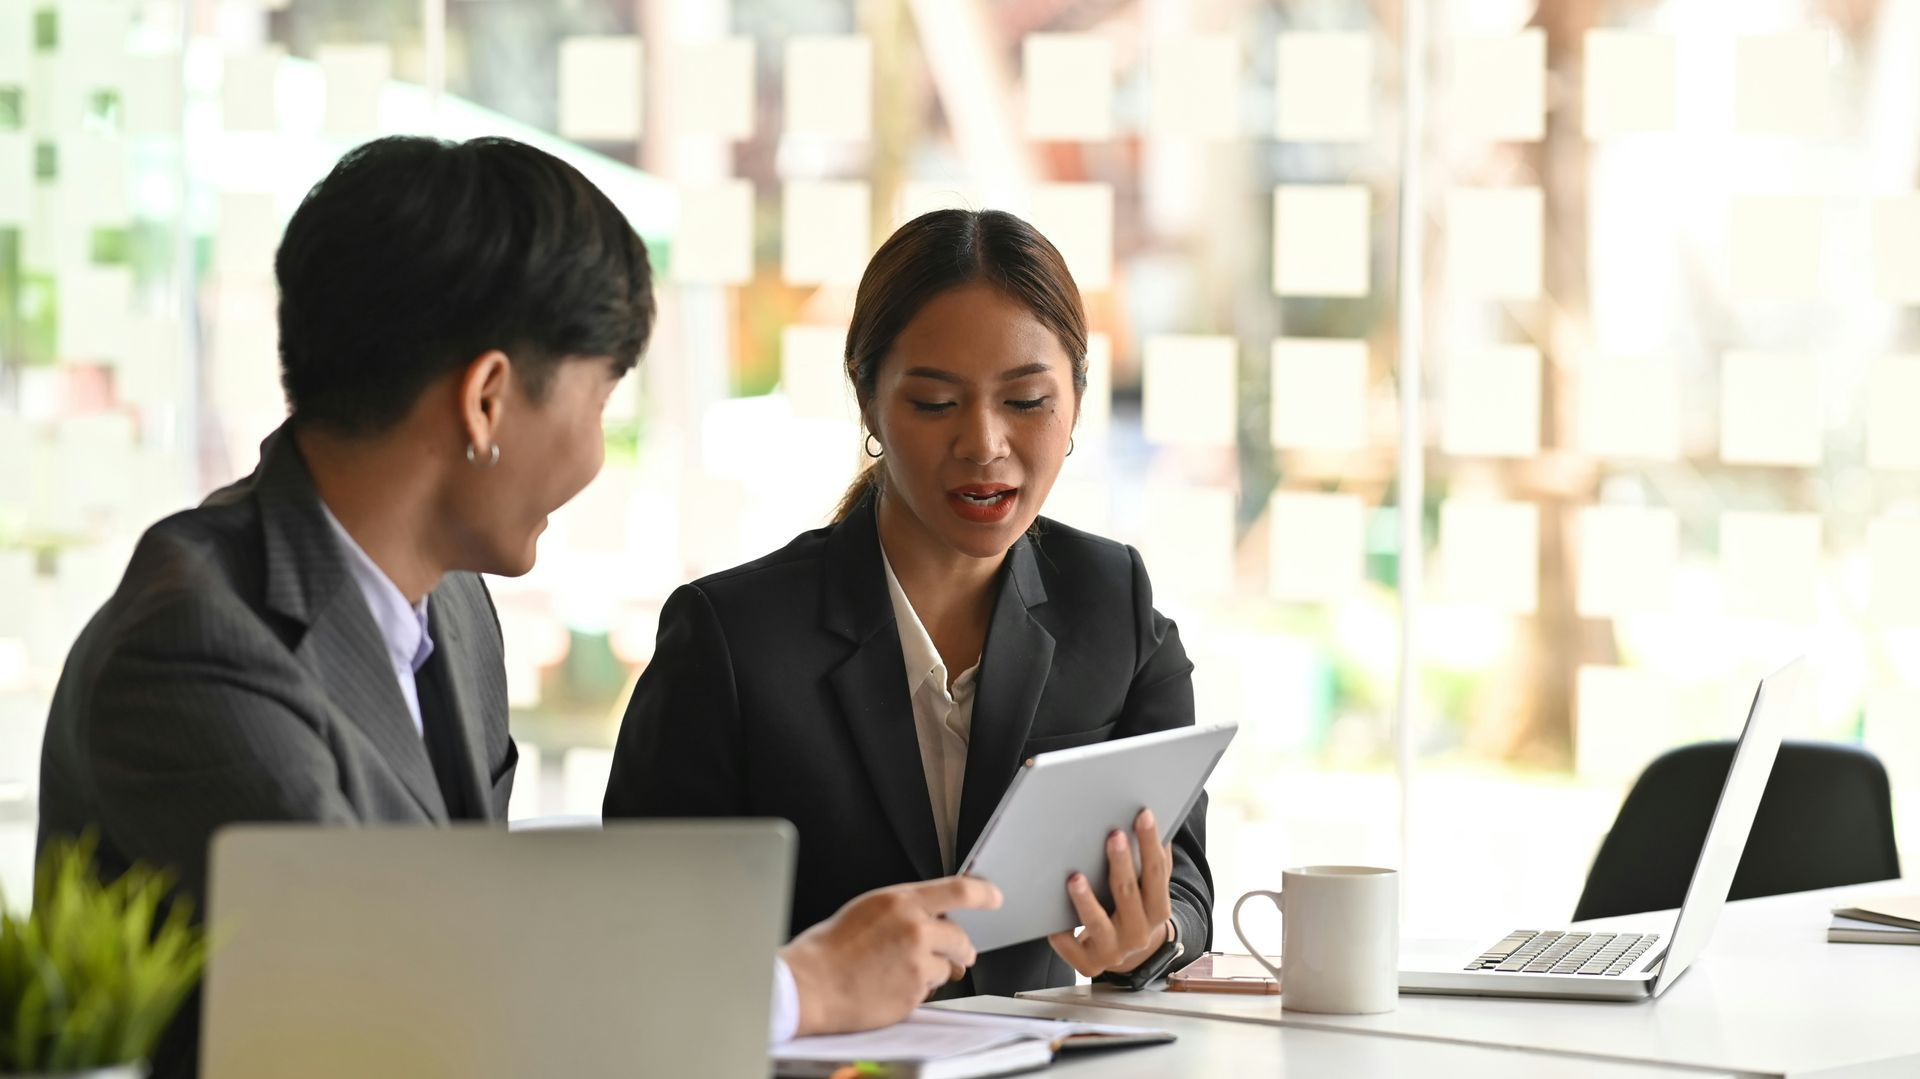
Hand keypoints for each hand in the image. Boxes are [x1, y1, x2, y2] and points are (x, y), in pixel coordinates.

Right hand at [780, 876, 1002, 1035]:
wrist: (810, 985)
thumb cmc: (832, 948)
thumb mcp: (870, 910)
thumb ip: (907, 909)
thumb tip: (938, 916)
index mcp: (900, 902)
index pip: (958, 889)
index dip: (983, 893)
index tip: (995, 897)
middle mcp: (914, 929)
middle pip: (961, 936)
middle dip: (962, 948)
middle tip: (958, 954)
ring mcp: (917, 963)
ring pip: (949, 967)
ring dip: (936, 970)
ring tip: (901, 970)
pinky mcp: (914, 992)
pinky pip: (932, 989)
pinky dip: (920, 989)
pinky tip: (893, 985)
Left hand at [1047, 808, 1173, 977]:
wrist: (1128, 955)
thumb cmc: (1135, 910)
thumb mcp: (1150, 890)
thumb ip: (1154, 863)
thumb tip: (1154, 821)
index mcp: (1158, 911)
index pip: (1156, 873)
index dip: (1150, 843)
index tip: (1143, 815)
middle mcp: (1139, 934)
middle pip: (1128, 895)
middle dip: (1121, 864)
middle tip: (1113, 835)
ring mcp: (1113, 951)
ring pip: (1098, 924)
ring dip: (1086, 900)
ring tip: (1075, 877)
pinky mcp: (1087, 964)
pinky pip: (1069, 946)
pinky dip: (1059, 931)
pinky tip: (1048, 913)